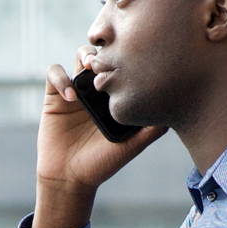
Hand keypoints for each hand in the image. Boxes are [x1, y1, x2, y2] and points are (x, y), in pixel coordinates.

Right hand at [35, 49, 159, 227]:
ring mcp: (75, 91)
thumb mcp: (132, 146)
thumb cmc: (102, 164)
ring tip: (90, 67)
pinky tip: (71, 97)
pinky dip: (61, 78)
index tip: (132, 61)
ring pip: (78, 56)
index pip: (122, 65)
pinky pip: (54, 73)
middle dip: (106, 49)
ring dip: (84, 55)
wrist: (71, 178)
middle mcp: (96, 89)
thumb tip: (173, 112)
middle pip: (103, 53)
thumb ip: (152, 130)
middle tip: (109, 60)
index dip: (126, 57)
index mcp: (115, 96)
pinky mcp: (54, 97)